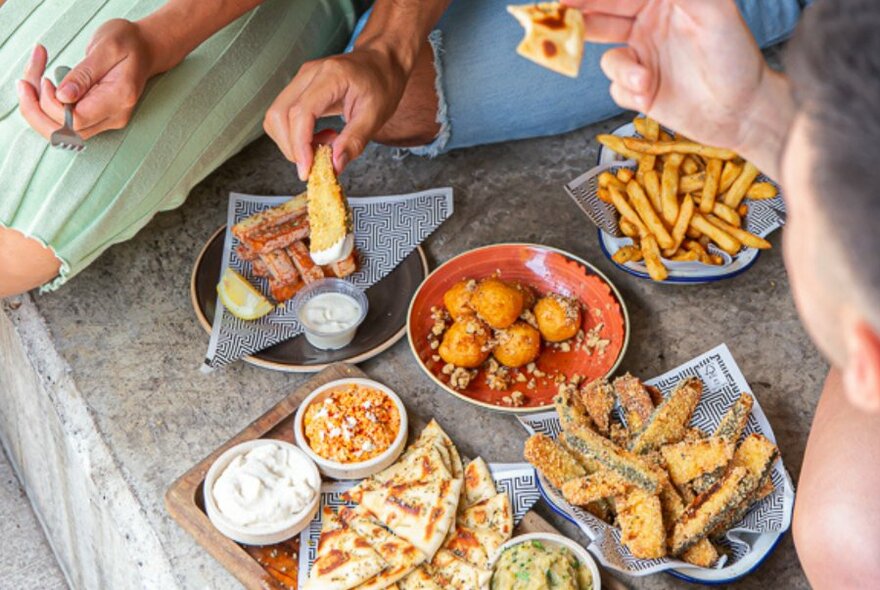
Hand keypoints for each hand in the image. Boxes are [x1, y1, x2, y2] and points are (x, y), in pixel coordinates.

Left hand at [17, 19, 156, 139]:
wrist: (145, 50)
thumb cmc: (128, 44)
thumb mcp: (106, 48)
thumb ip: (85, 73)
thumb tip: (63, 97)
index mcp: (119, 98)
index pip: (77, 120)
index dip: (53, 105)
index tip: (47, 80)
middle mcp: (114, 116)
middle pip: (68, 134)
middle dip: (39, 112)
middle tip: (29, 84)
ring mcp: (107, 120)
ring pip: (64, 133)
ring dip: (41, 112)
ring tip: (36, 83)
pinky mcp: (98, 118)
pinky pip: (67, 124)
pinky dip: (48, 109)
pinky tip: (45, 89)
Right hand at [263, 47, 409, 179]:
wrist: (382, 62)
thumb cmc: (382, 84)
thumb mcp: (376, 116)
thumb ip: (354, 141)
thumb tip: (334, 165)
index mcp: (331, 76)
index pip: (301, 112)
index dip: (299, 144)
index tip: (306, 169)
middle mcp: (309, 74)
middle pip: (279, 114)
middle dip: (292, 147)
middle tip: (317, 161)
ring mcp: (300, 79)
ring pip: (276, 116)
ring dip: (292, 141)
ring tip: (323, 144)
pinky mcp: (299, 87)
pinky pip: (284, 115)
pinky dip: (295, 134)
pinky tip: (318, 136)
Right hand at [565, 0, 770, 151]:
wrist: (743, 111)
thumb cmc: (735, 56)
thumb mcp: (712, 11)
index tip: (565, 0)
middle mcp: (648, 25)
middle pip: (599, 17)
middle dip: (579, 21)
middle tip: (561, 25)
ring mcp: (642, 58)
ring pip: (607, 58)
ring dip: (620, 70)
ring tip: (643, 80)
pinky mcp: (640, 90)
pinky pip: (615, 88)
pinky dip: (628, 92)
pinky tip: (649, 95)